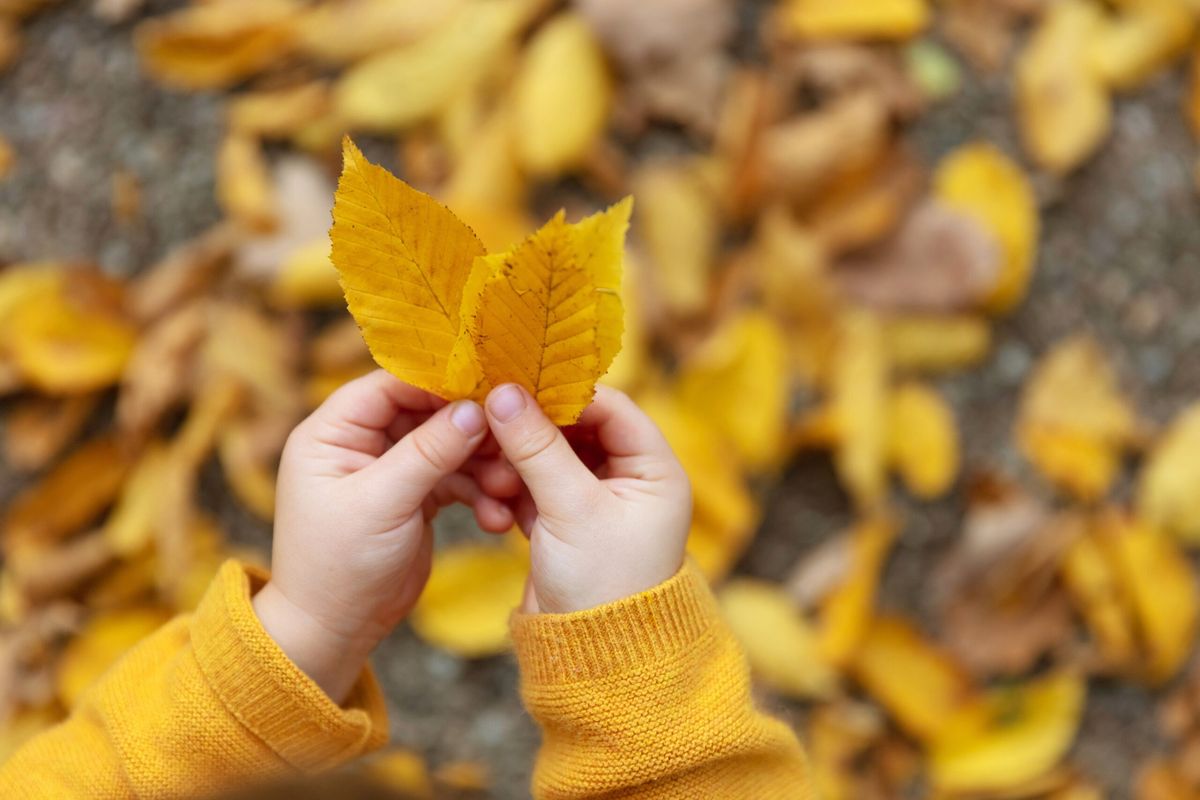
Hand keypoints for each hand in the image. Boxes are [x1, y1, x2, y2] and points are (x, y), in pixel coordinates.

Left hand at [253, 370, 520, 701]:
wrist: (334, 632)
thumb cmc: (338, 566)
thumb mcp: (382, 503)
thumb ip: (428, 452)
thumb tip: (474, 409)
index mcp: (332, 432)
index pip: (390, 385)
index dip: (438, 383)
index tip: (487, 388)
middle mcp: (359, 443)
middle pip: (425, 413)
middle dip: (469, 429)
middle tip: (510, 440)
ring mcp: (389, 470)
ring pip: (446, 446)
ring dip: (480, 465)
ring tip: (507, 487)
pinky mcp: (413, 497)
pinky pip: (454, 479)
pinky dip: (477, 492)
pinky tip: (496, 515)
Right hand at [484, 384, 691, 613]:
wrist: (593, 661)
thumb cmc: (604, 585)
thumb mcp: (571, 509)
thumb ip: (537, 447)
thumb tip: (503, 393)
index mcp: (655, 470)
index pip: (612, 406)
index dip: (566, 392)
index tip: (519, 380)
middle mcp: (631, 481)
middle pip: (578, 428)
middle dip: (535, 425)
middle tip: (491, 411)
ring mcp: (598, 503)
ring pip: (553, 457)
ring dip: (520, 457)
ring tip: (489, 460)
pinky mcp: (568, 524)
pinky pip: (538, 486)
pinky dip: (515, 485)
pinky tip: (491, 488)